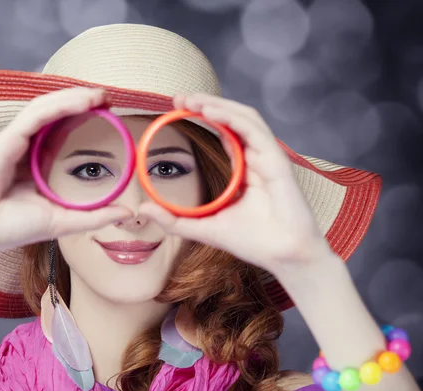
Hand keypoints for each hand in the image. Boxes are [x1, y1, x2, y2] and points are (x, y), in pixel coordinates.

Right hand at [0, 87, 131, 260]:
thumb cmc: (11, 227)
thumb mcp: (63, 221)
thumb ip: (95, 216)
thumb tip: (128, 214)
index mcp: (34, 162)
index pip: (60, 132)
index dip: (83, 120)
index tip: (111, 115)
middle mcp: (24, 147)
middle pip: (55, 115)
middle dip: (82, 102)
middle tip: (109, 98)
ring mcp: (13, 140)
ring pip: (46, 108)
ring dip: (74, 97)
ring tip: (100, 95)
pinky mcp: (5, 139)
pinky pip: (36, 115)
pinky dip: (60, 104)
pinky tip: (82, 100)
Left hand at [139, 92, 330, 272]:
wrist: (283, 256)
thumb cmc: (252, 242)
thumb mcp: (203, 228)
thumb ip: (174, 220)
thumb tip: (142, 209)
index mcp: (244, 169)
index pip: (223, 133)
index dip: (202, 118)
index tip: (174, 110)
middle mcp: (257, 158)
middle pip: (231, 120)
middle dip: (205, 104)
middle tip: (178, 98)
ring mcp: (268, 157)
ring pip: (243, 118)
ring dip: (217, 105)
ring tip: (191, 100)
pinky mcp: (277, 160)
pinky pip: (254, 130)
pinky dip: (231, 117)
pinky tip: (210, 111)